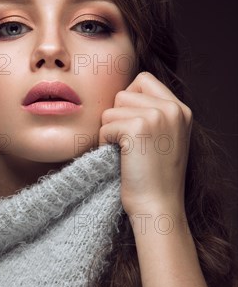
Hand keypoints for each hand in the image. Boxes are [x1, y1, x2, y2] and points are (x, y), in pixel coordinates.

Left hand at [99, 71, 192, 216]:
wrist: (158, 207)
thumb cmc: (155, 178)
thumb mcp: (165, 138)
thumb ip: (153, 113)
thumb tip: (121, 94)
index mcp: (181, 109)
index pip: (143, 80)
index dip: (129, 101)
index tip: (132, 128)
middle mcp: (172, 108)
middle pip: (124, 93)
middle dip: (117, 118)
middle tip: (129, 145)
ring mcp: (156, 116)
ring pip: (111, 109)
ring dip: (110, 132)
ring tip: (126, 153)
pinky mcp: (138, 128)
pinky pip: (105, 126)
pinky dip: (105, 143)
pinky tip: (120, 159)